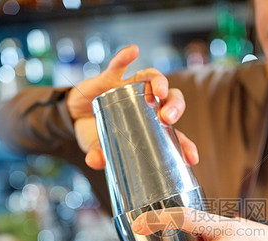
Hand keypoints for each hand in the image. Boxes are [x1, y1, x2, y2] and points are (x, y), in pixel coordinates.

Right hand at [66, 45, 198, 168]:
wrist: (75, 118)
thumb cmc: (97, 134)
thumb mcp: (99, 148)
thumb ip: (100, 155)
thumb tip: (96, 162)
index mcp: (152, 125)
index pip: (175, 135)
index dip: (185, 145)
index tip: (192, 158)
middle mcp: (147, 104)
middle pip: (171, 99)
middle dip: (175, 106)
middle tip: (168, 118)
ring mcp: (131, 88)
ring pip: (153, 79)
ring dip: (159, 82)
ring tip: (158, 91)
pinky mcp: (112, 77)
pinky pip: (120, 64)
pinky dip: (126, 57)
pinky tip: (133, 51)